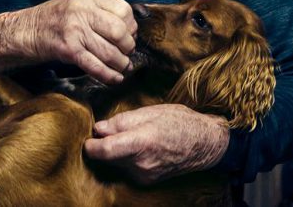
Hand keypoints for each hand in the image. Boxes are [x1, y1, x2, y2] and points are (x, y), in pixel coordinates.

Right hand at [0, 0, 136, 83]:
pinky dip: (109, 75)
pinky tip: (115, 78)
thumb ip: (102, 9)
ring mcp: (74, 28)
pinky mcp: (67, 49)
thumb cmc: (57, 19)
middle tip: (126, 53)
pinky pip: (96, 66)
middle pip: (120, 31)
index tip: (129, 35)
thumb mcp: (79, 2)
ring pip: (110, 51)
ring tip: (122, 67)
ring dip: (121, 64)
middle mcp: (81, 7)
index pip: (124, 10)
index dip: (131, 26)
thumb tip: (133, 29)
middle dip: (128, 46)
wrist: (25, 30)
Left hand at [83, 104, 229, 184]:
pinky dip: (127, 157)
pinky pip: (127, 168)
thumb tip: (99, 129)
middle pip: (107, 157)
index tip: (88, 139)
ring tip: (134, 136)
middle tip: (113, 130)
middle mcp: (141, 164)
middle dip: (105, 144)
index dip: (91, 145)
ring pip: (116, 163)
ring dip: (117, 151)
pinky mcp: (147, 181)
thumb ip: (121, 121)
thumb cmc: (180, 122)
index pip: (104, 151)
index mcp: (141, 142)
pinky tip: (141, 147)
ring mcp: (144, 175)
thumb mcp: (150, 112)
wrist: (204, 143)